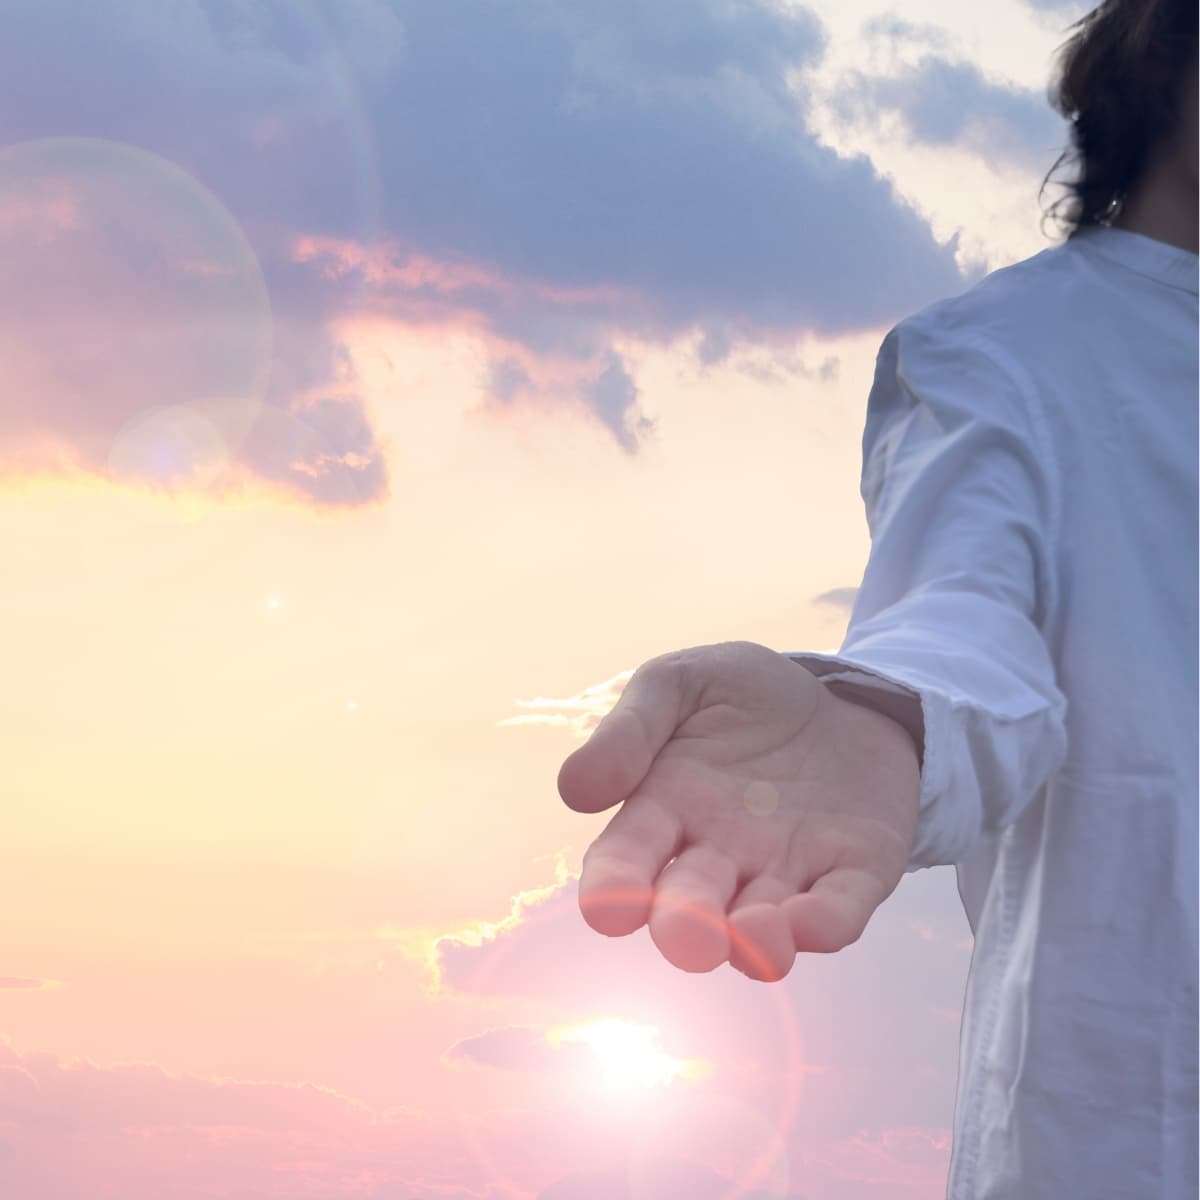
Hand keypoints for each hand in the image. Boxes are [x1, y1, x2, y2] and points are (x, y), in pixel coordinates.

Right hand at [557, 641, 920, 981]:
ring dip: (756, 943)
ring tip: (757, 940)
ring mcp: (786, 869)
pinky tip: (815, 922)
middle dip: (686, 928)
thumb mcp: (681, 682)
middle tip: (689, 940)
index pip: (626, 861)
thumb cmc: (746, 697)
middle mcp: (718, 854)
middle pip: (691, 906)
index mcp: (664, 808)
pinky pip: (839, 908)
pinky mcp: (853, 870)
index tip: (609, 909)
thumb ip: (631, 725)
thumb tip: (574, 792)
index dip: (614, 890)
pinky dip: (826, 923)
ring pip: (762, 925)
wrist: (844, 693)